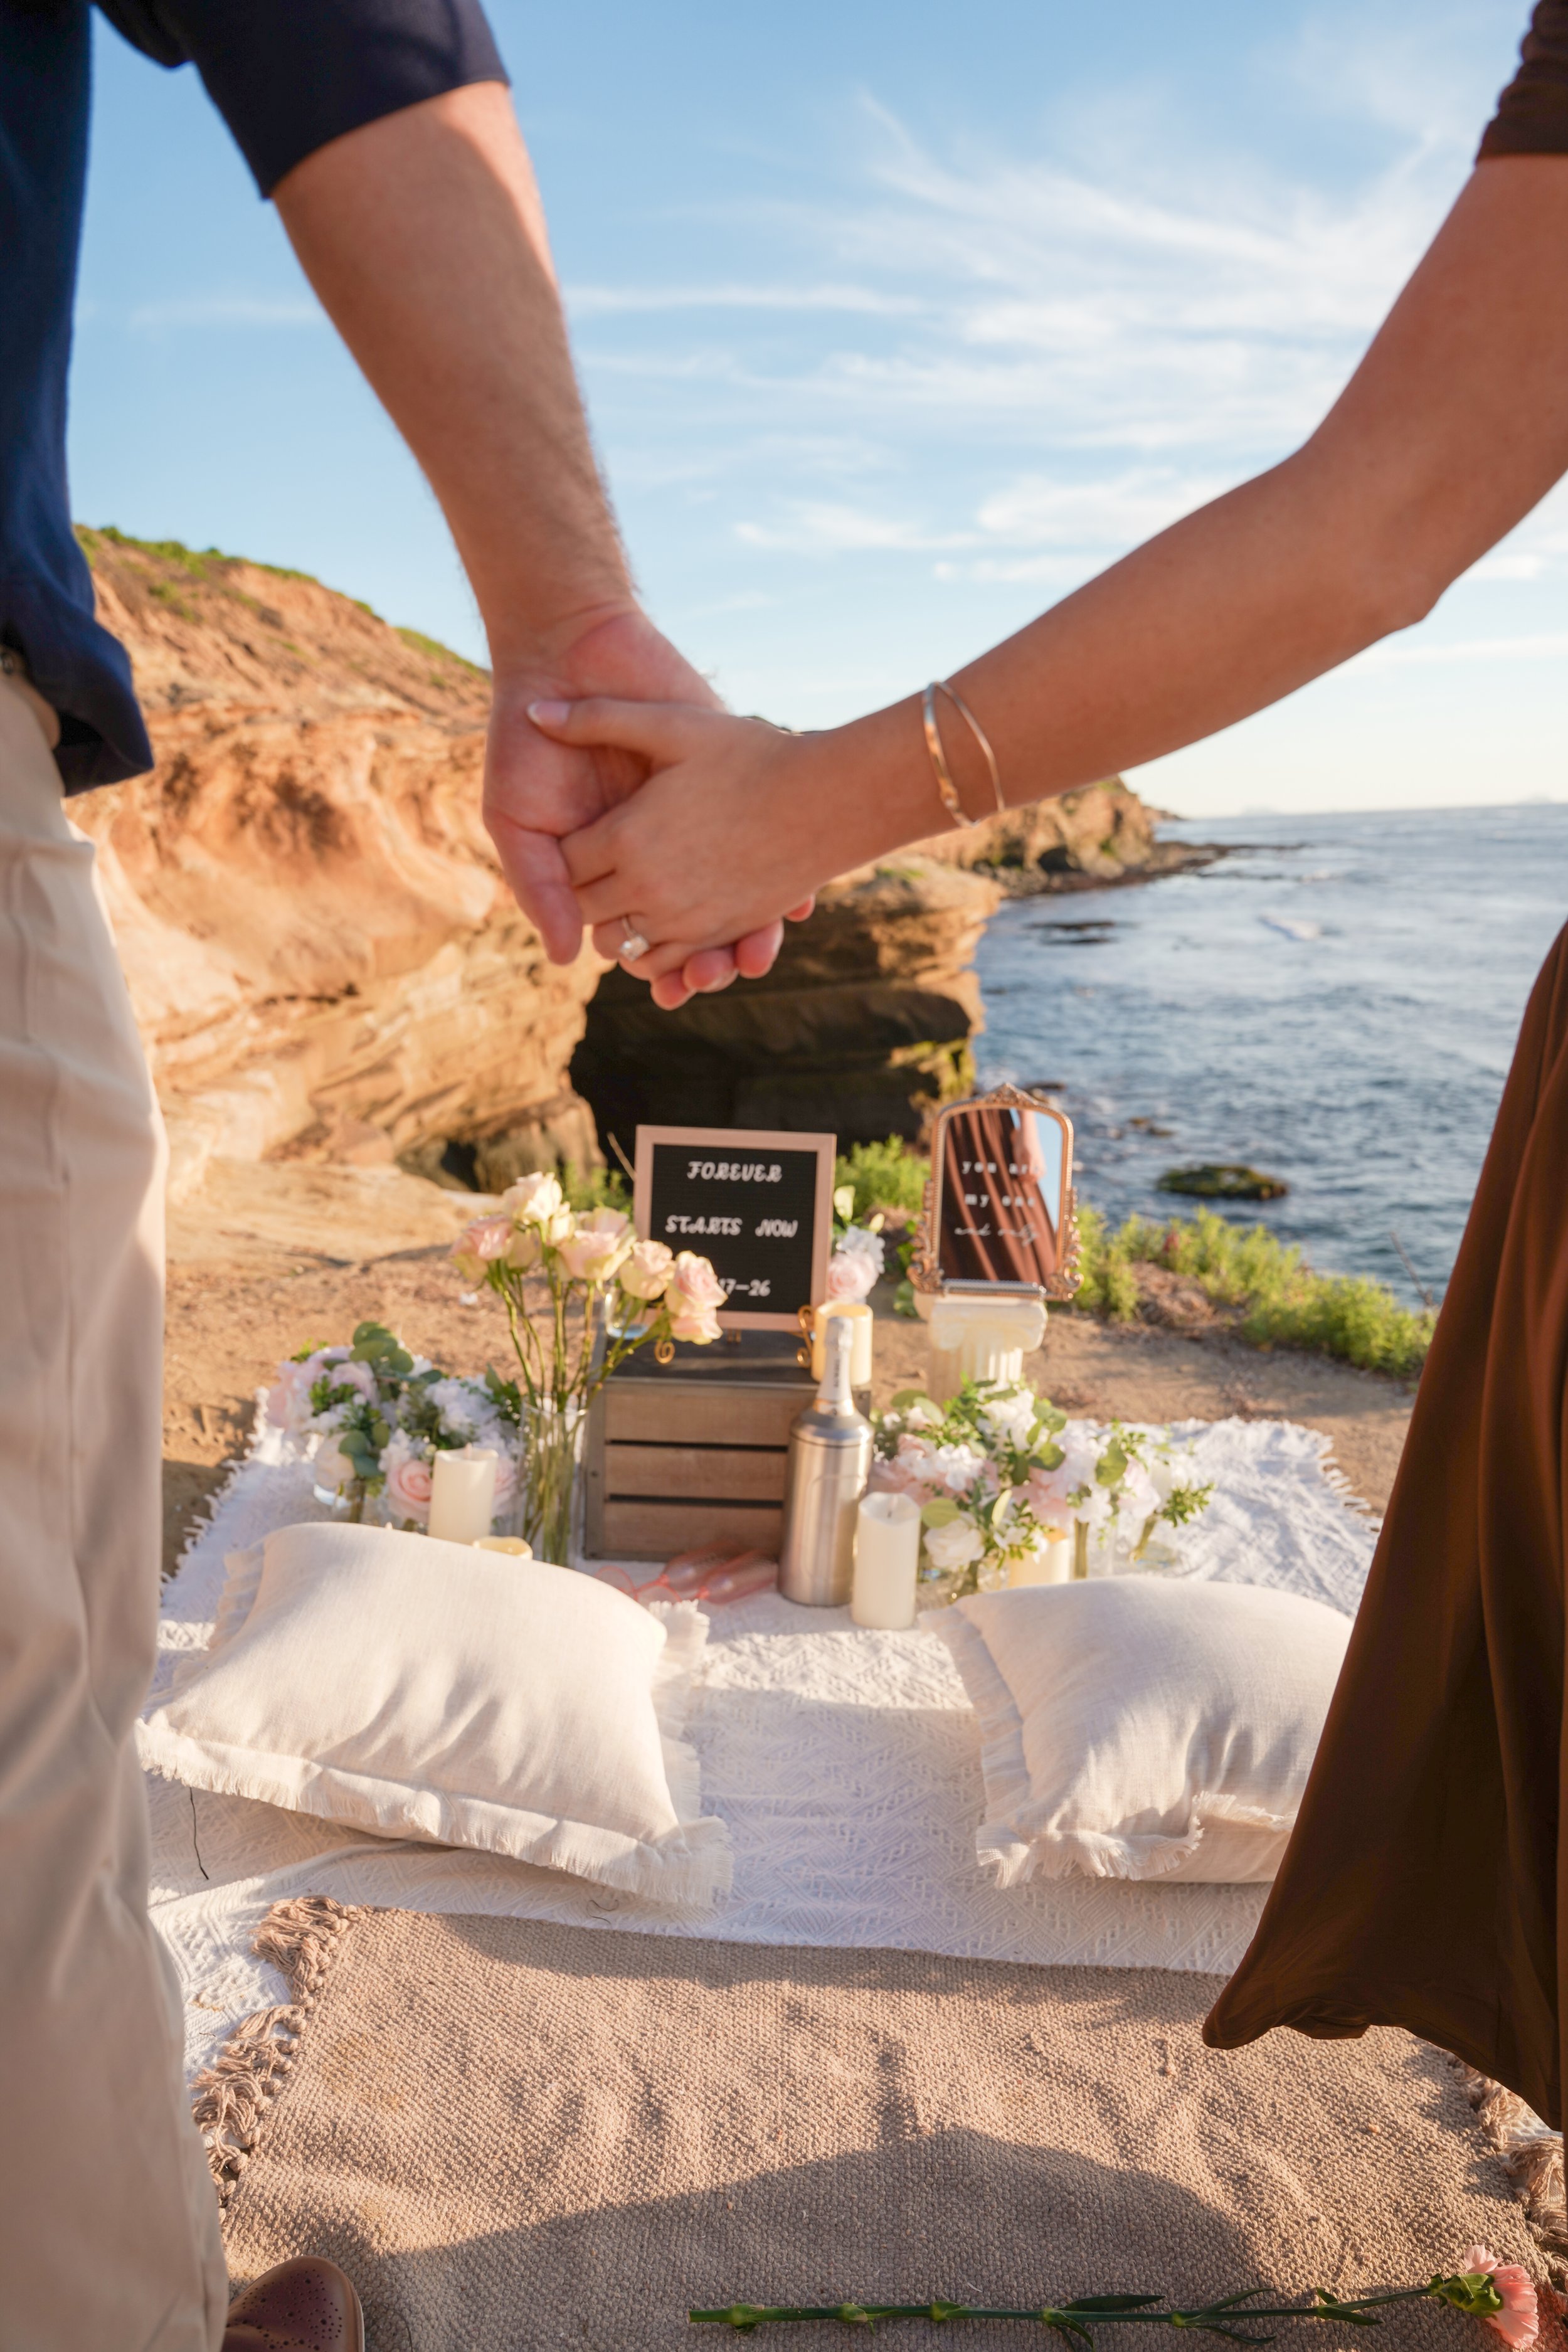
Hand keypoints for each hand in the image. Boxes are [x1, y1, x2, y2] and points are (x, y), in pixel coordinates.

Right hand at [485, 606, 807, 1004]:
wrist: (565, 651)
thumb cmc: (527, 740)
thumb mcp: (518, 818)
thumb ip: (541, 886)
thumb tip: (568, 959)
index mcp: (612, 871)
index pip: (643, 938)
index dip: (660, 969)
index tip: (674, 990)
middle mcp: (659, 852)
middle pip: (695, 928)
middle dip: (710, 961)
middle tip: (718, 974)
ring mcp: (697, 817)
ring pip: (736, 897)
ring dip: (748, 933)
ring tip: (755, 954)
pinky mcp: (725, 779)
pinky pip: (767, 834)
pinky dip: (782, 875)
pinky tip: (791, 901)